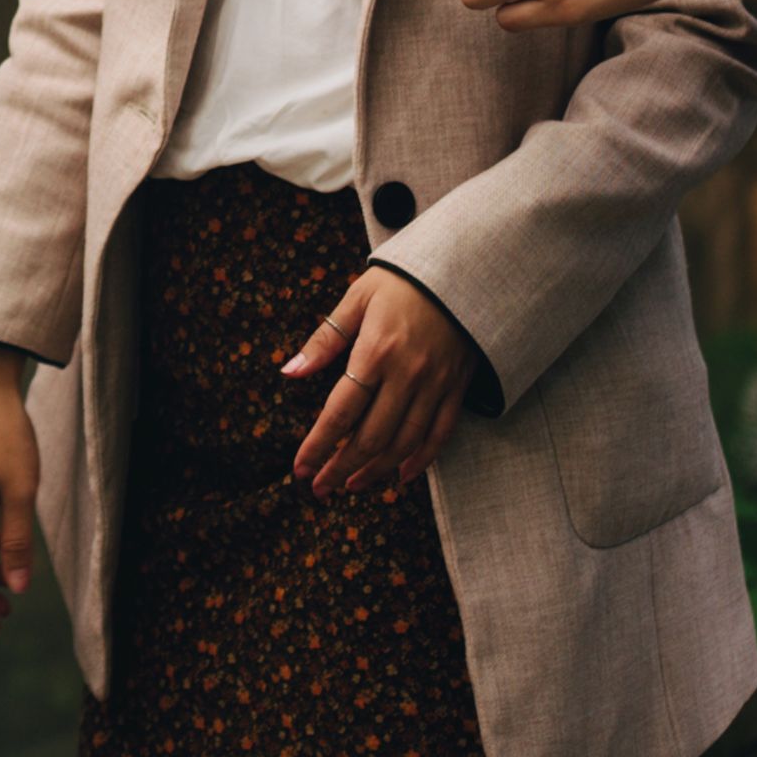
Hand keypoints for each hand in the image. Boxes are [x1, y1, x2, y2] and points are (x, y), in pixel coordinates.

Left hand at [282, 267, 480, 496]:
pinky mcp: (457, 388)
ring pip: (404, 443)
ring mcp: (435, 384)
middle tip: (320, 488)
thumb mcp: (358, 298)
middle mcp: (407, 375)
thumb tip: (290, 372)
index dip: (319, 446)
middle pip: (370, 437)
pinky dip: (420, 460)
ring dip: (375, 470)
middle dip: (341, 468)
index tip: (301, 469)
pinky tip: (400, 476)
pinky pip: (440, 434)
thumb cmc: (403, 280)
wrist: (466, 268)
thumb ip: (325, 340)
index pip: (341, 412)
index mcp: (376, 352)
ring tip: (351, 485)